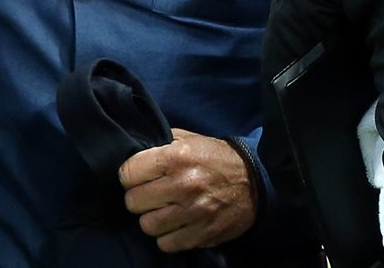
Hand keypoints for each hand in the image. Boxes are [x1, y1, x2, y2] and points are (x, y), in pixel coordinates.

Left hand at [118, 128, 256, 252]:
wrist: (255, 182)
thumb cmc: (215, 157)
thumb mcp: (188, 139)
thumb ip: (159, 142)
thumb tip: (132, 150)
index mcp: (175, 158)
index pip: (128, 173)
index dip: (129, 176)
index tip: (136, 177)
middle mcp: (182, 186)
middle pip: (134, 201)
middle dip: (137, 197)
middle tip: (148, 194)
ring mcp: (193, 213)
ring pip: (147, 226)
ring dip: (151, 219)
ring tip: (161, 210)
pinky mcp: (202, 235)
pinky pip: (166, 244)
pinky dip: (166, 236)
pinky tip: (174, 224)